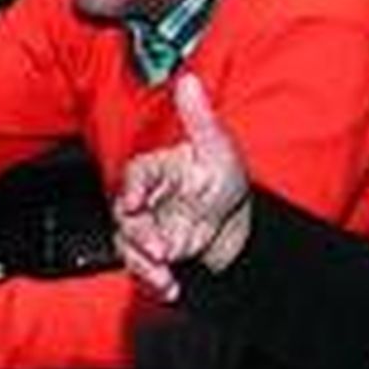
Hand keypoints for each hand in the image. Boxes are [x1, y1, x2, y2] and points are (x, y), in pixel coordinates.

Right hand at [115, 72, 250, 303]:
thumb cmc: (224, 182)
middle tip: (159, 250)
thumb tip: (190, 81)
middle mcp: (147, 201)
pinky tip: (170, 288)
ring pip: (130, 247)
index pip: (135, 177)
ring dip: (143, 265)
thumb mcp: (218, 148)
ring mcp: (149, 228)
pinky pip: (144, 268)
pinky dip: (155, 282)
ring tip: (165, 276)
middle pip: (126, 218)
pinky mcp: (154, 254)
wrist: (241, 226)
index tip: (134, 203)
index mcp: (156, 171)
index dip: (132, 189)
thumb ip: (199, 118)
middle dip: (139, 237)